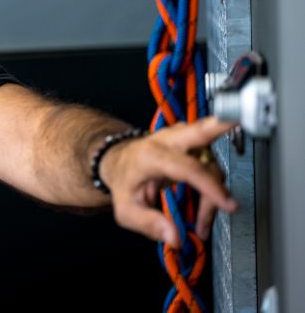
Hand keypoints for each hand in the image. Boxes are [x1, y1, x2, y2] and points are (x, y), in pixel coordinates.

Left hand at [99, 117, 237, 247]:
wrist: (118, 161)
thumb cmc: (123, 181)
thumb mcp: (126, 208)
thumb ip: (149, 223)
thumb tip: (174, 236)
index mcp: (152, 154)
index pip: (187, 167)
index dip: (209, 187)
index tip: (228, 205)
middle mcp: (169, 141)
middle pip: (201, 131)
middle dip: (222, 127)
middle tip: (242, 123)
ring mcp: (181, 140)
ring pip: (211, 162)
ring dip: (214, 192)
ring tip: (201, 223)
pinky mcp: (190, 145)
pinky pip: (210, 164)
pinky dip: (213, 186)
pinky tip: (206, 209)